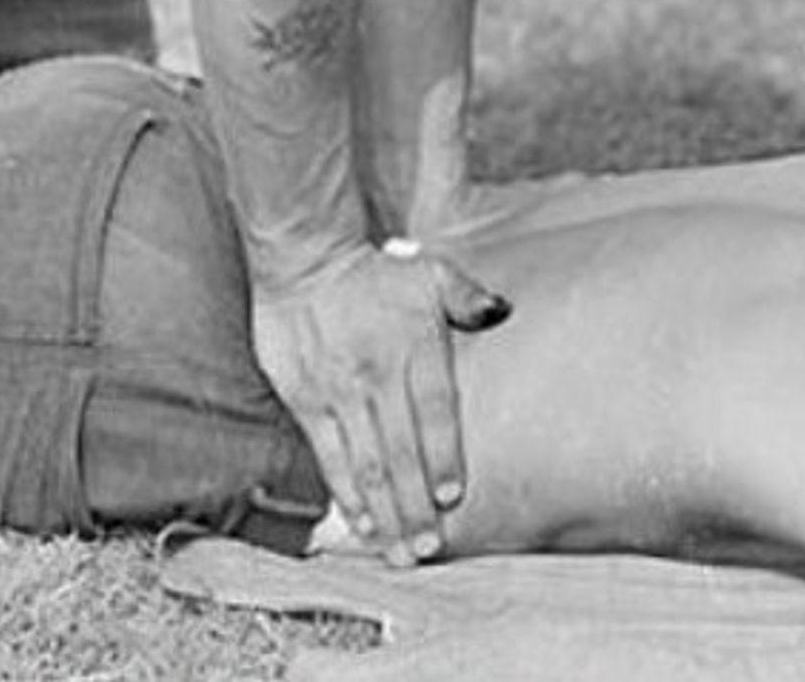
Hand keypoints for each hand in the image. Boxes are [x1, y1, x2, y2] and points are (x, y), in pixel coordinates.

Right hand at [252, 240, 510, 565]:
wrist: (304, 253)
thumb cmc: (374, 269)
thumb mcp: (428, 272)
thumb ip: (466, 298)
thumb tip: (500, 311)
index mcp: (414, 343)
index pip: (435, 411)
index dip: (443, 457)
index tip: (452, 497)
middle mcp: (378, 371)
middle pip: (401, 450)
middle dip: (415, 505)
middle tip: (428, 550)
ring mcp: (339, 388)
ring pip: (365, 461)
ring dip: (384, 511)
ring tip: (398, 551)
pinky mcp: (305, 397)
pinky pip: (328, 453)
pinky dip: (345, 491)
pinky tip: (359, 520)